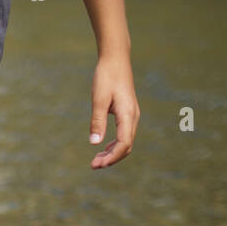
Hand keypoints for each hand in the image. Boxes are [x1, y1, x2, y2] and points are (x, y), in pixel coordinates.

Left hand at [88, 52, 138, 167]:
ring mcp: (132, 115)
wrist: (115, 59)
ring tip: (96, 160)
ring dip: (112, 153)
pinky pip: (124, 134)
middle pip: (126, 146)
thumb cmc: (106, 76)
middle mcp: (133, 117)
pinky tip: (102, 148)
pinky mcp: (127, 113)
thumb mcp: (98, 99)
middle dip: (111, 158)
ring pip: (125, 142)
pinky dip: (114, 144)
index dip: (111, 157)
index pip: (123, 143)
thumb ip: (97, 121)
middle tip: (93, 165)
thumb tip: (94, 143)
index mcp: (127, 114)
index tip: (97, 164)